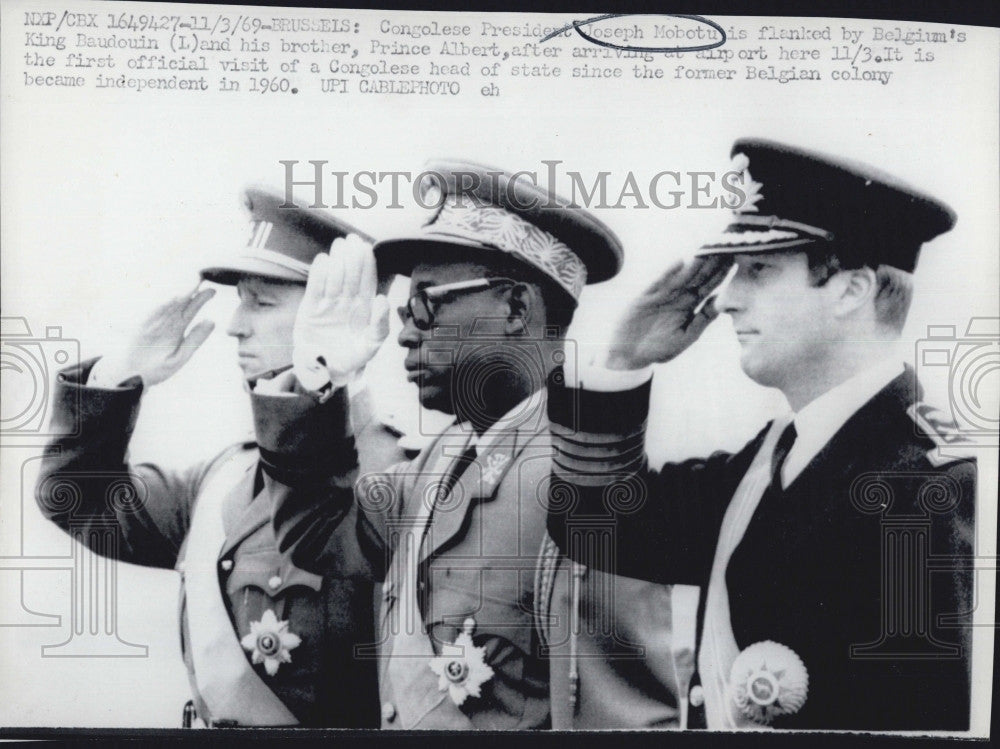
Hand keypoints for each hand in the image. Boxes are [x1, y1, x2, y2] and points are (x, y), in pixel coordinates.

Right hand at [99, 286, 216, 386]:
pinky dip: (162, 307)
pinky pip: (153, 315)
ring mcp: (154, 324)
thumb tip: (212, 321)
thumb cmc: (159, 366)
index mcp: (178, 328)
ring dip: (178, 296)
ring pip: (167, 306)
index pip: (192, 309)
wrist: (135, 376)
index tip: (212, 290)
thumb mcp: (182, 356)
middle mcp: (166, 322)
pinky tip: (172, 300)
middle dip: (190, 291)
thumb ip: (195, 339)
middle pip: (180, 304)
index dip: (201, 299)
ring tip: (190, 286)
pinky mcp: (142, 328)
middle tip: (201, 278)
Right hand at [293, 234, 389, 389]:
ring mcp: (328, 304)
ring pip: (334, 278)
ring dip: (337, 262)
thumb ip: (380, 325)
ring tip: (339, 246)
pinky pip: (315, 289)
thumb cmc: (352, 357)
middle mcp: (346, 302)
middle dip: (351, 257)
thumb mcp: (372, 345)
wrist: (326, 371)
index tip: (366, 247)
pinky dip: (318, 275)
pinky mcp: (311, 309)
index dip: (366, 264)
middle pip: (350, 275)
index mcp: (363, 307)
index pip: (366, 281)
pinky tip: (323, 261)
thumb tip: (383, 299)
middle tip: (351, 240)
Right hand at [604, 256, 730, 369]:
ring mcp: (661, 296)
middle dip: (711, 261)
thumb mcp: (685, 337)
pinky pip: (658, 283)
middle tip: (725, 244)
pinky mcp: (645, 297)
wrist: (630, 355)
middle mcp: (677, 297)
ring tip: (707, 248)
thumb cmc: (659, 349)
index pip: (709, 286)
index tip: (736, 258)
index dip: (722, 273)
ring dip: (694, 263)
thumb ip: (703, 319)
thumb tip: (722, 301)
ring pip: (681, 276)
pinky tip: (680, 262)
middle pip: (697, 276)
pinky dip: (668, 273)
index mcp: (689, 307)